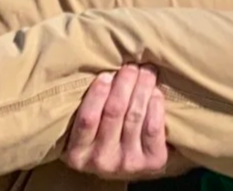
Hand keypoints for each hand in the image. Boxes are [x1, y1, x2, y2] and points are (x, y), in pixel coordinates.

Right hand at [62, 65, 171, 179]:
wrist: (126, 166)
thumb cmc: (100, 137)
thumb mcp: (83, 131)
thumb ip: (88, 109)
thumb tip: (105, 73)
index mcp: (77, 155)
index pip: (88, 119)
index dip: (98, 94)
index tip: (106, 74)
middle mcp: (101, 161)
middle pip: (115, 112)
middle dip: (124, 83)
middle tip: (131, 66)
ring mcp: (127, 163)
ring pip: (135, 116)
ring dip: (142, 88)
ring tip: (145, 71)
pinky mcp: (151, 162)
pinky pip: (153, 127)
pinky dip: (155, 105)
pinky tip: (154, 92)